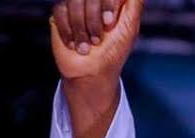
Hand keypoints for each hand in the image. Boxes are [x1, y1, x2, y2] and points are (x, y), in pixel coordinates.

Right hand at [49, 0, 143, 137]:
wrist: (92, 73)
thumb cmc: (114, 52)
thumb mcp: (130, 28)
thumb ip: (134, 4)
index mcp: (111, 2)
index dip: (107, 4)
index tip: (109, 24)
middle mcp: (94, 2)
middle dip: (92, 20)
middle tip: (97, 40)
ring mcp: (77, 6)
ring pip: (74, 1)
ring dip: (80, 28)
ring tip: (87, 47)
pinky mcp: (61, 14)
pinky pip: (60, 10)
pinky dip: (68, 31)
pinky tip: (74, 45)